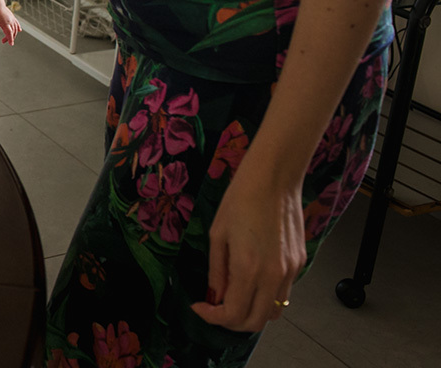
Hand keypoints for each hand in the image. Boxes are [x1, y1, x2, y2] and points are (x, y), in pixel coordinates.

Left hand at [0, 5, 20, 44]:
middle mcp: (10, 21)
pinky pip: (17, 23)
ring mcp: (12, 19)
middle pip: (12, 32)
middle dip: (9, 38)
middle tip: (3, 41)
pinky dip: (18, 27)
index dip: (10, 39)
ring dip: (13, 34)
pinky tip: (19, 30)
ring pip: (15, 29)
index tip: (11, 44)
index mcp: (5, 23)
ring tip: (7, 38)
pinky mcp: (12, 17)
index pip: (9, 33)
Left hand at [189, 156, 306, 331]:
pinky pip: (283, 293)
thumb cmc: (241, 199)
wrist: (274, 179)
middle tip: (215, 307)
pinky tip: (251, 278)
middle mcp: (274, 275)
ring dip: (251, 311)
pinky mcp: (299, 263)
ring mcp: (291, 271)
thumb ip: (217, 272)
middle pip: (256, 322)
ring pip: (273, 311)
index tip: (200, 306)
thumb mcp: (217, 235)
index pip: (234, 314)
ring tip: (233, 294)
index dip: (213, 317)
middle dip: (232, 321)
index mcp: (248, 268)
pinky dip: (265, 296)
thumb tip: (215, 296)